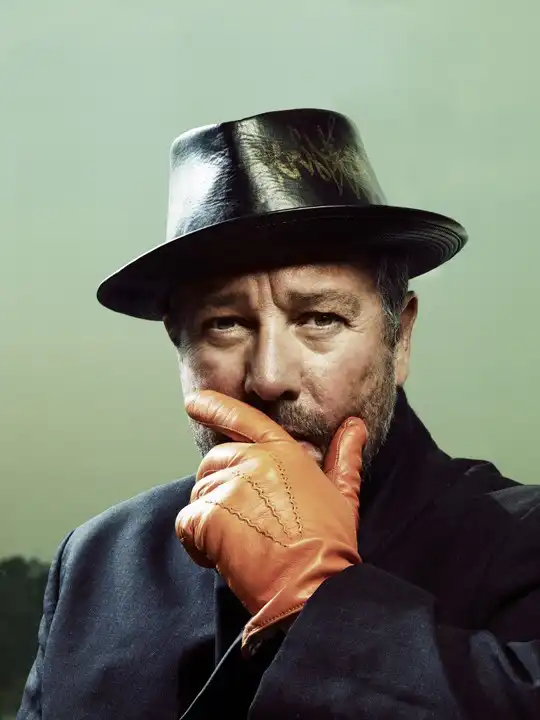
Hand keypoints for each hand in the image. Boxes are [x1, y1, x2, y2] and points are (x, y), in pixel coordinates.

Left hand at [175, 391, 366, 652]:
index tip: (195, 403)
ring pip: (199, 495)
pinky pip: (186, 524)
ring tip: (242, 544)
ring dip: (211, 520)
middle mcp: (254, 462)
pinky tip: (223, 558)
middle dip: (219, 489)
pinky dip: (196, 544)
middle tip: (244, 524)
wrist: (313, 586)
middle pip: (214, 462)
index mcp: (283, 453)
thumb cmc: (329, 545)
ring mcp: (230, 487)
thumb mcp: (343, 496)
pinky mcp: (209, 517)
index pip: (245, 420)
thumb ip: (345, 457)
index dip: (217, 407)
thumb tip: (355, 426)